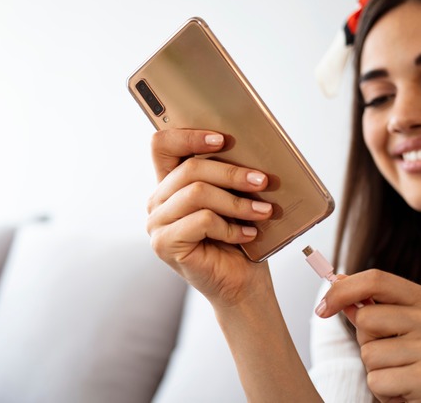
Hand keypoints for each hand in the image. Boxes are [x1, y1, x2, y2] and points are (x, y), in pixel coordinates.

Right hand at [147, 129, 274, 305]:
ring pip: (197, 194)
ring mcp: (157, 224)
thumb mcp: (234, 198)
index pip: (162, 145)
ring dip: (236, 201)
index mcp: (169, 184)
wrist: (241, 283)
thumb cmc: (239, 238)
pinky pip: (201, 221)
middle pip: (188, 169)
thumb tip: (250, 148)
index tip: (222, 140)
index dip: (189, 136)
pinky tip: (247, 234)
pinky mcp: (165, 244)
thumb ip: (228, 175)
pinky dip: (230, 226)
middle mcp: (157, 202)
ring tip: (262, 211)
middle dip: (231, 173)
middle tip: (262, 180)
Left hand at [317, 270, 420, 402]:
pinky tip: (405, 393)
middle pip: (366, 319)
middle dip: (366, 343)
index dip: (342, 291)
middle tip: (392, 359)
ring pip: (369, 353)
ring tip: (401, 377)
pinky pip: (376, 380)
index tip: (322, 308)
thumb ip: (372, 309)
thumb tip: (339, 283)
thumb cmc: (419, 366)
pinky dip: (383, 392)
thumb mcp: (399, 331)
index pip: (376, 280)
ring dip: (376, 371)